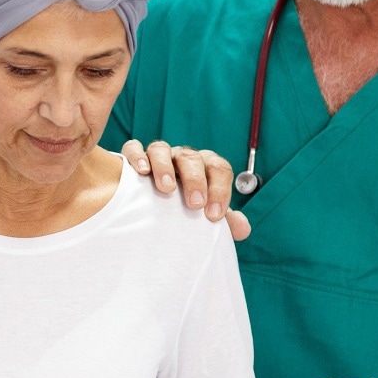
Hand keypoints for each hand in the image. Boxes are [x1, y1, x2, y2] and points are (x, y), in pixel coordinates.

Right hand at [120, 141, 249, 240]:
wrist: (156, 206)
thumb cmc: (186, 209)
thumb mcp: (206, 215)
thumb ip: (226, 221)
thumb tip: (243, 229)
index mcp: (205, 167)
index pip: (219, 168)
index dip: (220, 189)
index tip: (214, 215)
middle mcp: (183, 158)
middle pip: (191, 157)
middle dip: (195, 180)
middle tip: (194, 204)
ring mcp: (159, 155)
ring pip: (162, 149)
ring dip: (165, 167)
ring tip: (166, 188)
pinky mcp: (135, 156)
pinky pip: (134, 148)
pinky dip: (137, 156)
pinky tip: (141, 172)